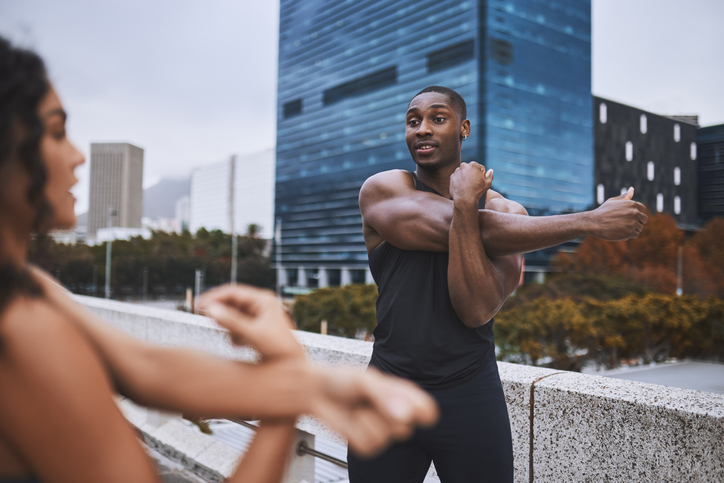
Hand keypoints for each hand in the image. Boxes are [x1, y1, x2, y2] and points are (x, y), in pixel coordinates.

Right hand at [199, 284, 304, 361]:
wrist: (294, 366)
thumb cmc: (278, 350)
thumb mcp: (253, 335)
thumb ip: (231, 322)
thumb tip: (210, 309)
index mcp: (263, 300)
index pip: (232, 292)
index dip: (213, 297)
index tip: (197, 305)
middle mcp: (262, 304)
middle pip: (233, 302)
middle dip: (220, 313)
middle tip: (205, 320)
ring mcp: (261, 315)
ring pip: (235, 315)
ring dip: (229, 326)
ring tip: (235, 340)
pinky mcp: (259, 327)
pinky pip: (240, 325)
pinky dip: (235, 334)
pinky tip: (239, 345)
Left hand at [309, 367, 438, 457]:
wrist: (316, 392)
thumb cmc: (341, 381)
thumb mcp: (364, 381)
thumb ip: (386, 396)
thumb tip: (405, 414)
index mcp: (401, 395)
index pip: (426, 410)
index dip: (424, 412)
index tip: (415, 411)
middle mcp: (394, 414)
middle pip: (405, 428)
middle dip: (384, 414)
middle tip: (370, 399)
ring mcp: (382, 431)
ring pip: (385, 437)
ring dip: (366, 421)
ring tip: (357, 408)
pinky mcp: (367, 445)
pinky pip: (368, 446)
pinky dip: (354, 432)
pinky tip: (351, 420)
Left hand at [449, 162, 492, 204]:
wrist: (464, 200)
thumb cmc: (477, 191)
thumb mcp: (487, 183)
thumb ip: (490, 175)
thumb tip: (490, 170)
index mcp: (473, 165)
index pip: (480, 168)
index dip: (482, 175)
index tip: (480, 182)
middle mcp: (464, 165)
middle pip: (471, 169)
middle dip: (473, 174)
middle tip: (474, 184)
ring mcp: (456, 171)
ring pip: (464, 173)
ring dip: (466, 177)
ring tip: (468, 186)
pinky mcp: (451, 177)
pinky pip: (457, 178)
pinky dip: (460, 181)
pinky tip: (463, 188)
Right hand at [590, 187, 648, 240]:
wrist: (594, 222)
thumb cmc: (603, 211)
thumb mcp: (613, 201)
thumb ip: (625, 196)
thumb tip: (632, 189)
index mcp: (632, 204)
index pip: (644, 210)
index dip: (638, 214)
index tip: (630, 216)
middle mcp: (635, 212)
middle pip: (644, 219)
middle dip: (637, 222)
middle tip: (625, 223)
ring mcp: (633, 223)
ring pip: (640, 228)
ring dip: (632, 229)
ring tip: (621, 227)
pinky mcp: (630, 232)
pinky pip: (635, 234)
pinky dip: (629, 235)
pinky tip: (620, 232)